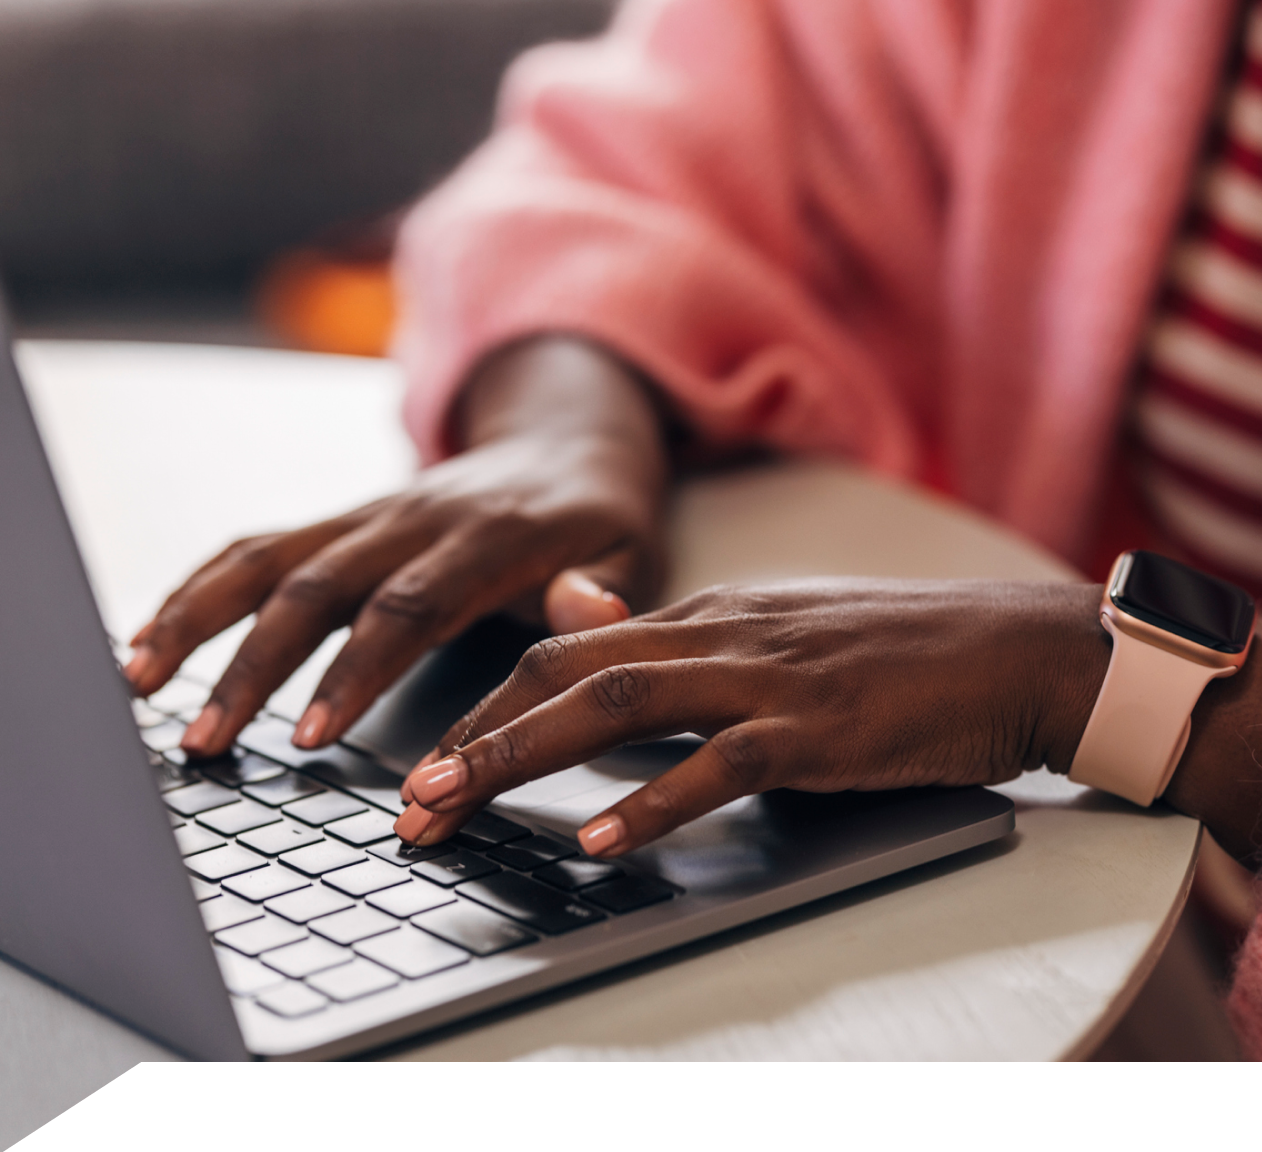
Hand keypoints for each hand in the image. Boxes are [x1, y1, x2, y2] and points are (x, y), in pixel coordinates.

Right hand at [124, 337, 672, 756]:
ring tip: (140, 686)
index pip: (407, 605)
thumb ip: (607, 586)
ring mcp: (367, 517)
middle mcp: (412, 520)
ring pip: (265, 559)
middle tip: (208, 740)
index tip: (312, 734)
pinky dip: (196, 589)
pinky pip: (255, 548)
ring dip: (197, 619)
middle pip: (316, 587)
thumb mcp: (632, 550)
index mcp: (486, 537)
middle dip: (253, 665)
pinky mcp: (338, 523)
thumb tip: (591, 605)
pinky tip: (147, 640)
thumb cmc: (600, 519)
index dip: (354, 668)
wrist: (569, 442)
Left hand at [392, 579, 1261, 867]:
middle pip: (566, 669)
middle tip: (402, 798)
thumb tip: (589, 617)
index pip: (570, 644)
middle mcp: (725, 629)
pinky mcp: (821, 725)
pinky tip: (605, 836)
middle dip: (471, 734)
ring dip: (521, 759)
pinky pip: (719, 763)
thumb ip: (691, 638)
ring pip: (616, 704)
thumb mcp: (785, 629)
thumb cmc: (911, 654)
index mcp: (714, 610)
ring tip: (452, 807)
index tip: (426, 753)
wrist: (1022, 649)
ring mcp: (771, 674)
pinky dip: (655, 799)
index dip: (487, 700)